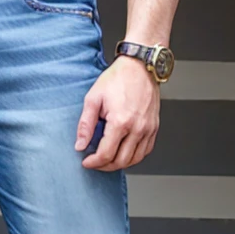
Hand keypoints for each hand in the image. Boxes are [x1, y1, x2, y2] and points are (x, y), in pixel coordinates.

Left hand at [75, 54, 159, 170]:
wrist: (139, 67)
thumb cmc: (118, 78)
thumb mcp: (93, 98)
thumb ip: (85, 125)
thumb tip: (80, 145)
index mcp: (121, 122)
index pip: (106, 154)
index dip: (93, 162)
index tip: (86, 162)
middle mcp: (137, 128)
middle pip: (121, 161)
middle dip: (105, 166)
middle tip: (95, 163)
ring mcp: (148, 128)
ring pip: (135, 159)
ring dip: (120, 164)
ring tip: (108, 160)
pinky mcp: (154, 127)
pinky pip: (146, 150)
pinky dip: (134, 156)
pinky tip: (124, 152)